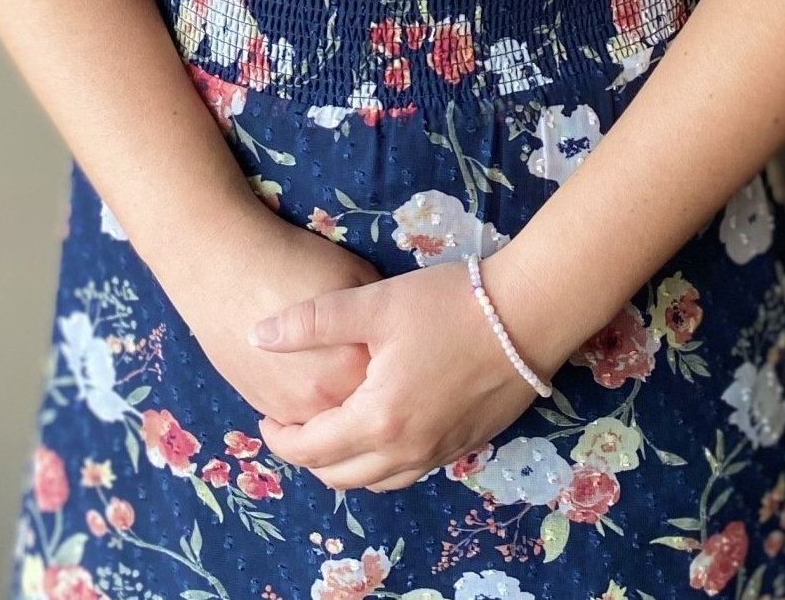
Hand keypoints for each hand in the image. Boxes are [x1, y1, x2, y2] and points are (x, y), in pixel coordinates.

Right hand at [178, 205, 384, 428]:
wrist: (224, 267)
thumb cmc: (293, 262)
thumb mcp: (354, 277)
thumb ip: (378, 318)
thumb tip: (398, 339)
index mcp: (353, 367)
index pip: (393, 385)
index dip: (400, 369)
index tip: (403, 353)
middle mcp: (323, 399)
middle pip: (364, 414)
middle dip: (375, 396)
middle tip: (384, 370)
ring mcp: (290, 408)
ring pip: (331, 429)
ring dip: (344, 411)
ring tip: (352, 378)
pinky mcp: (263, 406)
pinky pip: (299, 422)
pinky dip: (313, 411)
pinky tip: (318, 379)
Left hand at [244, 252, 560, 492]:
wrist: (528, 314)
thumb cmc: (449, 304)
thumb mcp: (376, 304)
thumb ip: (312, 321)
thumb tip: (256, 335)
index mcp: (379, 421)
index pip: (311, 451)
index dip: (280, 438)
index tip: (266, 418)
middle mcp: (407, 451)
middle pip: (340, 477)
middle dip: (308, 457)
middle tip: (293, 425)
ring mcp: (439, 453)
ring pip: (377, 481)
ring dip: (345, 465)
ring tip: (332, 429)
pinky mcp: (464, 445)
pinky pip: (409, 472)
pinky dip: (382, 462)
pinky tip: (382, 427)